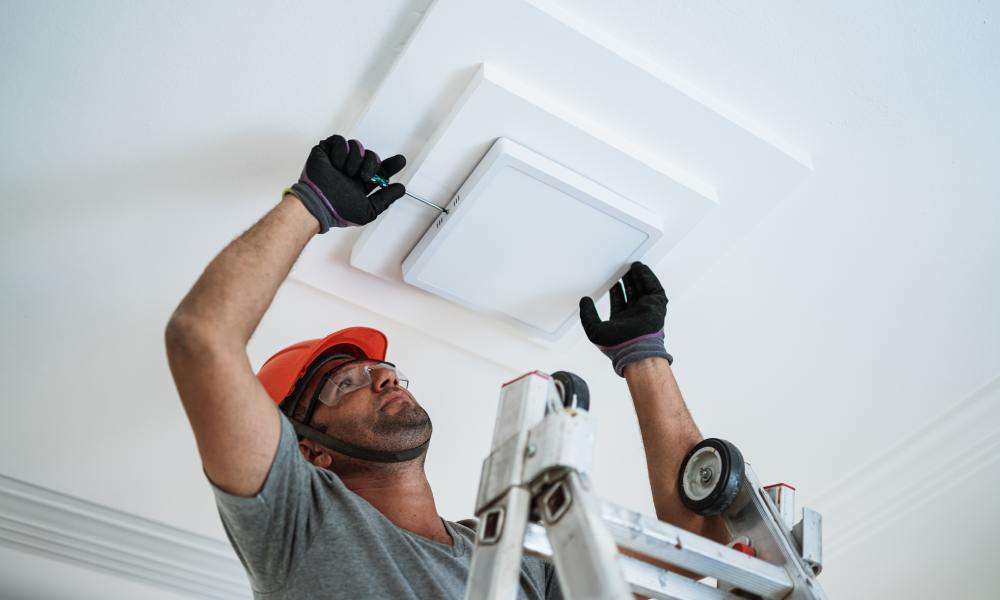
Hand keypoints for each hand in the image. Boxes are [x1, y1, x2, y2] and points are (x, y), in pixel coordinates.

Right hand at [287, 134, 406, 232]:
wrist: (319, 204)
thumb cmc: (339, 211)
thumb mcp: (368, 210)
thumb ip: (385, 200)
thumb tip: (401, 188)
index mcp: (361, 183)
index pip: (380, 170)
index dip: (391, 165)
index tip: (400, 161)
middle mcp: (352, 170)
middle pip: (372, 156)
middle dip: (372, 164)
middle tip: (364, 176)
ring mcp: (340, 160)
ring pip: (358, 146)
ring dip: (355, 161)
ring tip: (346, 173)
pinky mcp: (327, 150)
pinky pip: (341, 141)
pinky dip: (341, 153)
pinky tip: (336, 165)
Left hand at [579, 261, 672, 376]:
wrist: (635, 349)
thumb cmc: (617, 345)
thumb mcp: (594, 329)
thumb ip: (587, 314)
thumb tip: (584, 300)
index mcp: (622, 321)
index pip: (618, 301)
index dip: (615, 290)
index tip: (612, 280)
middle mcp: (635, 315)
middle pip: (631, 293)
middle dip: (627, 281)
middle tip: (622, 268)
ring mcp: (647, 310)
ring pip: (643, 289)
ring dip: (638, 277)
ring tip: (633, 266)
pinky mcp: (657, 306)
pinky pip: (654, 288)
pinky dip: (648, 278)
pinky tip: (641, 270)